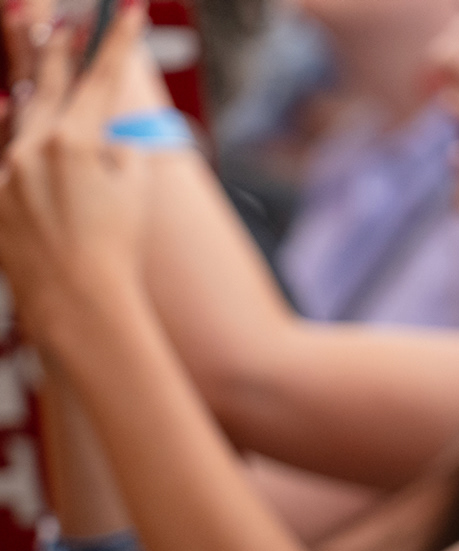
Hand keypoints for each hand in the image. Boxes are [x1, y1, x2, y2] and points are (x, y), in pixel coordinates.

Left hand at [0, 0, 153, 339]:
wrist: (77, 301)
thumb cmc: (117, 250)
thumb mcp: (134, 193)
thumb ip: (119, 152)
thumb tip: (107, 135)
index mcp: (74, 142)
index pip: (101, 79)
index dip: (119, 42)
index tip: (131, 10)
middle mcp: (33, 146)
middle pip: (44, 79)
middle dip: (54, 41)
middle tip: (56, 9)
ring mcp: (7, 169)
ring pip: (16, 110)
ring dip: (25, 74)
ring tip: (23, 31)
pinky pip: (2, 151)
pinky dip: (9, 126)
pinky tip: (9, 104)